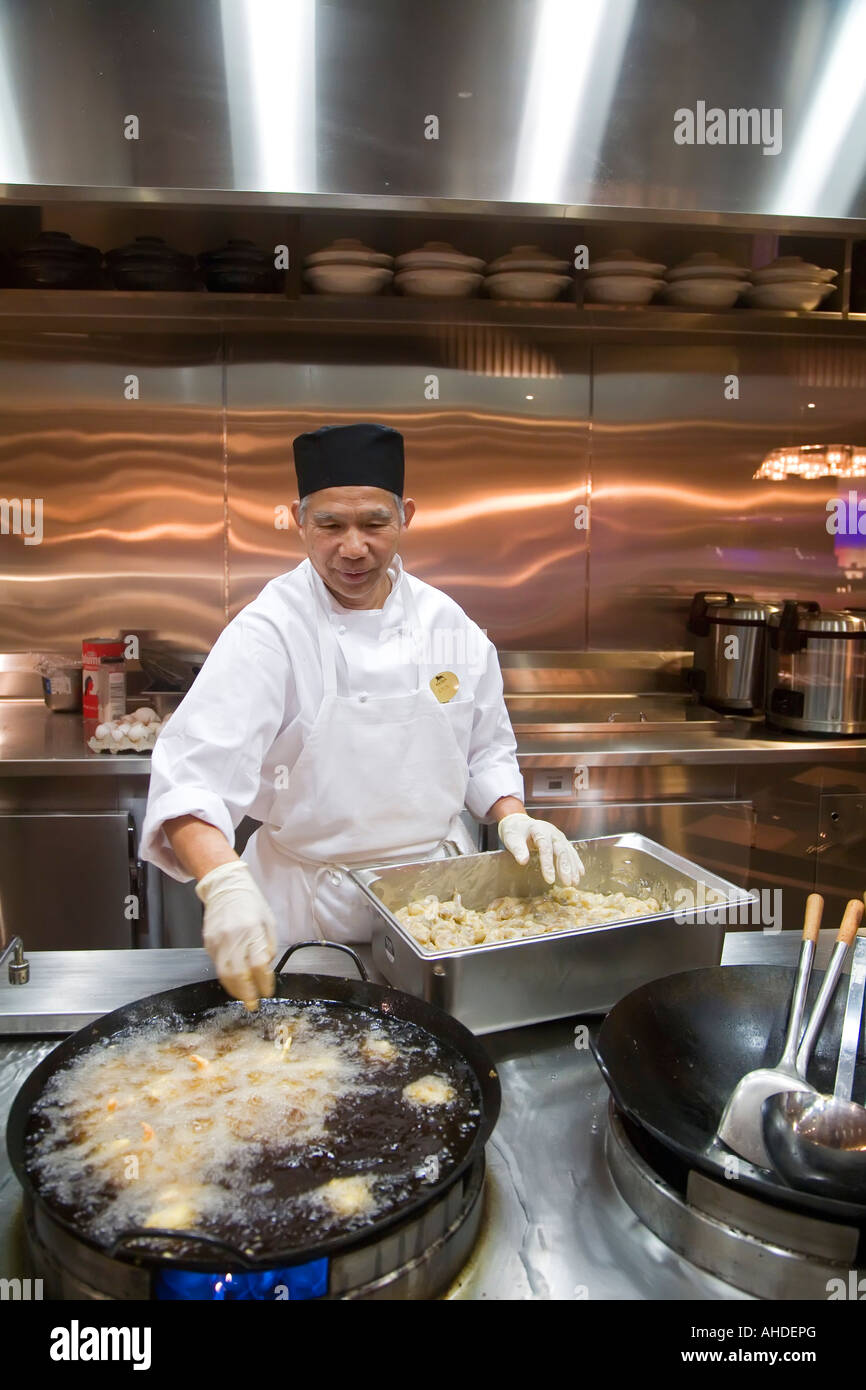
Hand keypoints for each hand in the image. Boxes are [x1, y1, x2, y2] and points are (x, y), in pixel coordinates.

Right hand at [195, 860, 276, 1009]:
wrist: (225, 886)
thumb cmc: (250, 902)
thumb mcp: (268, 921)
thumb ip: (268, 946)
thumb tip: (266, 968)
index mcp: (252, 930)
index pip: (258, 964)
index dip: (263, 982)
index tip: (268, 992)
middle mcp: (233, 937)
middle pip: (239, 974)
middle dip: (247, 993)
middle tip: (253, 1004)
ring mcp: (218, 941)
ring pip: (224, 974)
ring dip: (235, 990)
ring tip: (244, 996)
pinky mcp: (208, 943)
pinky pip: (217, 965)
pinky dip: (226, 977)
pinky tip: (234, 981)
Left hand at [497, 813, 584, 886]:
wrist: (519, 823)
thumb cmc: (515, 832)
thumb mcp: (511, 839)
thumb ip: (517, 849)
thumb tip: (523, 861)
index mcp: (539, 830)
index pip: (545, 848)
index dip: (548, 864)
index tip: (549, 879)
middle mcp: (551, 832)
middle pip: (560, 850)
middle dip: (565, 867)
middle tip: (567, 883)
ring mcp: (558, 836)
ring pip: (567, 852)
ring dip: (572, 867)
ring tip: (574, 882)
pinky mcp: (561, 841)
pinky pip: (570, 851)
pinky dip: (576, 862)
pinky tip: (580, 873)